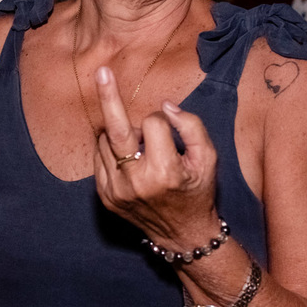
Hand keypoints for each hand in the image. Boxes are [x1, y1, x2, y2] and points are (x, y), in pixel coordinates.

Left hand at [92, 66, 219, 250]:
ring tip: (139, 146)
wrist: (182, 235)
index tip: (170, 129)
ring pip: (106, 141)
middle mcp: (135, 182)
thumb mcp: (207, 159)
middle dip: (108, 97)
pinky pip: (98, 157)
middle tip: (101, 71)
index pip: (153, 124)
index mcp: (164, 172)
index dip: (163, 120)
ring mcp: (116, 191)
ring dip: (119, 132)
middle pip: (116, 129)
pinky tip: (126, 155)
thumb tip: (165, 106)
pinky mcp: (104, 196)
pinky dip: (110, 148)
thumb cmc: (197, 191)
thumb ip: (191, 127)